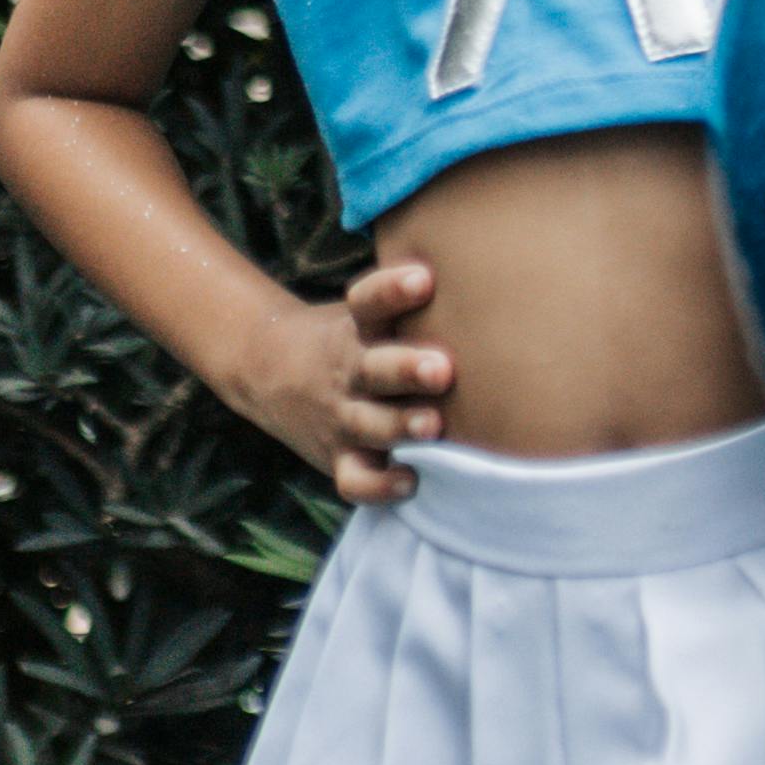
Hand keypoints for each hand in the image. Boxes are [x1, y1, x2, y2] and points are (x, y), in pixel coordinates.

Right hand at [262, 247, 453, 504]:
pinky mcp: (339, 458)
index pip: (368, 303)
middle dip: (406, 369)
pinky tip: (412, 481)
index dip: (391, 291)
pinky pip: (354, 480)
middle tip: (442, 368)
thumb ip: (409, 305)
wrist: (269, 370)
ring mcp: (342, 417)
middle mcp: (349, 372)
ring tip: (433, 426)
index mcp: (357, 330)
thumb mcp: (366, 313)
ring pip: (368, 424)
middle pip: (373, 368)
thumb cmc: (353, 339)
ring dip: (400, 426)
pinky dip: (379, 487)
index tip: (424, 279)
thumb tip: (496, 276)